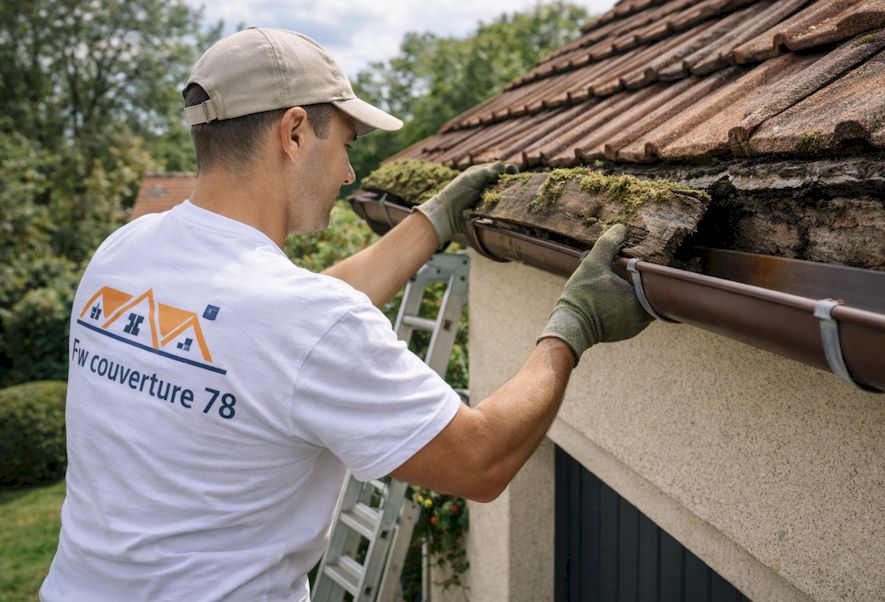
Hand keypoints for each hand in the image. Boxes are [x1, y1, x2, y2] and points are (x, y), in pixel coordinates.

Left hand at [415, 161, 515, 244]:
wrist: (447, 215)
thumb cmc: (457, 193)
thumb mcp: (472, 178)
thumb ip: (488, 171)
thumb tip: (504, 165)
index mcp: (481, 173)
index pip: (501, 168)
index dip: (510, 170)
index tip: (514, 173)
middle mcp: (486, 184)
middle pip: (505, 181)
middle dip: (511, 183)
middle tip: (514, 186)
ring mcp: (488, 198)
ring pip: (504, 195)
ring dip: (508, 195)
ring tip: (512, 196)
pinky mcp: (488, 211)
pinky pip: (499, 207)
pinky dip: (503, 207)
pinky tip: (508, 207)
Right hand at [538, 224, 652, 363]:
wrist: (570, 326)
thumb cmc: (583, 295)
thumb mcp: (593, 264)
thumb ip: (608, 244)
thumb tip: (620, 228)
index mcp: (641, 301)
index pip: (655, 284)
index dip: (648, 274)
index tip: (639, 267)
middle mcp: (641, 319)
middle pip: (647, 295)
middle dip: (638, 285)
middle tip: (626, 274)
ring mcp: (632, 329)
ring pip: (638, 307)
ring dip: (630, 297)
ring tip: (617, 285)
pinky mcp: (621, 334)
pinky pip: (628, 317)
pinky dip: (622, 308)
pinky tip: (609, 300)